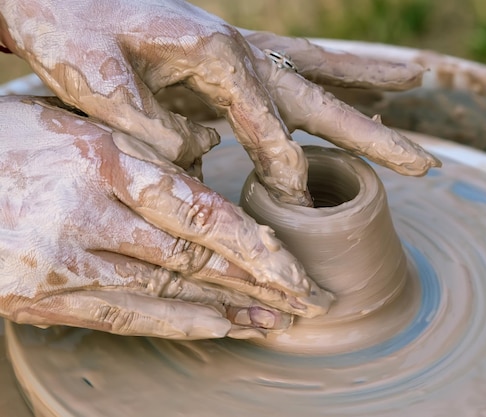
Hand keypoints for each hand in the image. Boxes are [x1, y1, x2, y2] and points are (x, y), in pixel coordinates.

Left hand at [0, 0, 439, 205]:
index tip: (295, 199)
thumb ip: (147, 122)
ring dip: (368, 84)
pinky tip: (358, 84)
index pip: (269, 124)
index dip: (284, 166)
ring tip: (418, 81)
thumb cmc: (71, 32)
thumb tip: (197, 153)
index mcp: (214, 52)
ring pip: (319, 69)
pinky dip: (335, 75)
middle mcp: (240, 46)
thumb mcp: (94, 78)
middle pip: (320, 95)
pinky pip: (296, 66)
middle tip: (424, 162)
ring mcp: (241, 48)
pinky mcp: (233, 56)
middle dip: (373, 134)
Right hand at [0, 96, 331, 338]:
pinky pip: (124, 316)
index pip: (201, 213)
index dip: (256, 249)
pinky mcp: (42, 296)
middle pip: (195, 259)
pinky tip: (219, 327)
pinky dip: (179, 322)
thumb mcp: (76, 129)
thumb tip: (205, 167)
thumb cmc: (9, 143)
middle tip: (307, 302)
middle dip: (259, 284)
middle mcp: (87, 210)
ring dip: (228, 309)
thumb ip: (139, 155)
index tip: (297, 271)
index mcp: (102, 158)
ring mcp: (63, 259)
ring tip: (274, 321)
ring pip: (168, 293)